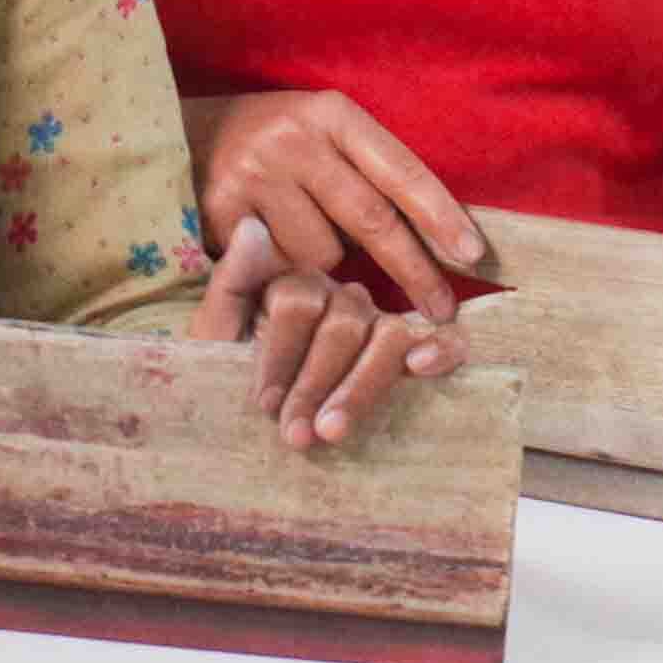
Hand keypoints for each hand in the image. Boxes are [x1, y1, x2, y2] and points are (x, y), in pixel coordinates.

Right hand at [188, 86, 488, 315]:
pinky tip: (273, 258)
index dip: (441, 215)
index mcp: (333, 115)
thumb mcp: (322, 135)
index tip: (473, 255)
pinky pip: (278, 270)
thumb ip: (367, 174)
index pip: (400, 170)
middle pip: (371, 219)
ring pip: (323, 255)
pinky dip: (287, 276)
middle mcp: (295, 140)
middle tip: (442, 307)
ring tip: (303, 245)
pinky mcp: (222, 215)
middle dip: (414, 270)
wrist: (180, 137)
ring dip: (328, 270)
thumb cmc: (272, 144)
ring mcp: (255, 176)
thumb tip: (438, 240)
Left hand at [197, 216, 470, 448]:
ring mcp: (382, 323)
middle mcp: (343, 297)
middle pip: (342, 324)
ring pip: (387, 336)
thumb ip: (232, 284)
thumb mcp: (218, 337)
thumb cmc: (233, 381)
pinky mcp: (417, 351)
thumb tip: (251, 228)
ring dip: (361, 386)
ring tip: (333, 431)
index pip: (298, 303)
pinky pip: (444, 340)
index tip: (265, 403)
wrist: (245, 429)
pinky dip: (439, 349)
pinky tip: (421, 369)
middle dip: (315, 383)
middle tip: (295, 434)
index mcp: (295, 286)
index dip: (281, 354)